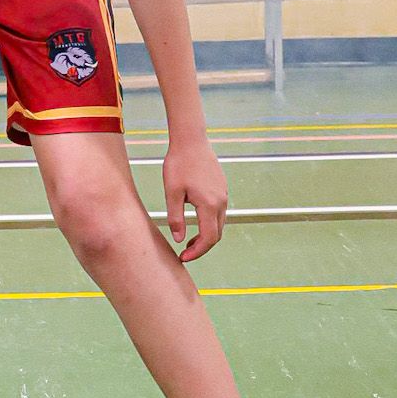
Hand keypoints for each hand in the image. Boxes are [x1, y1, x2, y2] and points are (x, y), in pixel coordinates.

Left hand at [163, 135, 227, 262]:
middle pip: (216, 234)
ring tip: (188, 241)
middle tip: (184, 253)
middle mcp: (221, 202)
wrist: (191, 140)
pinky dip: (209, 223)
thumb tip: (179, 239)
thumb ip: (176, 218)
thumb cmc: (179, 164)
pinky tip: (195, 222)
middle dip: (201, 247)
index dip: (197, 252)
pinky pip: (219, 213)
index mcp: (209, 205)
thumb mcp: (172, 193)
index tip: (183, 257)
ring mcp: (224, 195)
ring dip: (206, 236)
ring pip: (219, 224)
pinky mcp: (222, 189)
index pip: (208, 238)